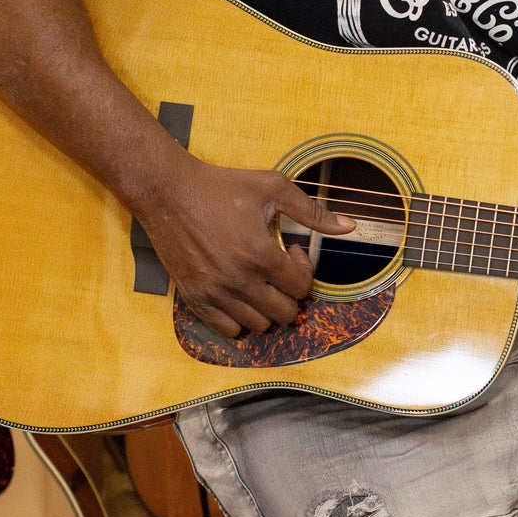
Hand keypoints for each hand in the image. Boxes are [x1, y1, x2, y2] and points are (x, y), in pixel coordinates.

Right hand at [135, 156, 352, 339]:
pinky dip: (239, 319)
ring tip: (260, 282)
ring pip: (258, 325)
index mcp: (261, 254)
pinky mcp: (194, 297)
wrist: (168, 191)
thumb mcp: (273, 187)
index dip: (304, 270)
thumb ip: (313, 211)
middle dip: (290, 293)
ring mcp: (215, 292)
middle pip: (284, 313)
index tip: (293, 251)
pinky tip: (239, 294)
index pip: (301, 288)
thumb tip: (349, 226)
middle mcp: (239, 280)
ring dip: (267, 307)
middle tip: (280, 271)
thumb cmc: (221, 186)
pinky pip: (226, 329)